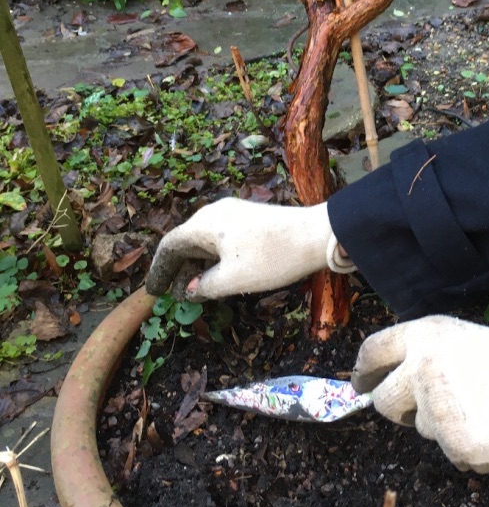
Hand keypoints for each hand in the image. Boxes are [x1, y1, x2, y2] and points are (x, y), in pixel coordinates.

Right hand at [145, 199, 353, 300]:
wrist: (317, 234)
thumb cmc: (272, 258)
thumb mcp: (234, 280)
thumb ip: (206, 286)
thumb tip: (190, 289)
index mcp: (205, 223)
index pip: (170, 246)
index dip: (159, 270)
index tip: (154, 292)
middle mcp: (215, 212)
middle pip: (186, 240)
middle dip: (178, 268)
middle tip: (173, 293)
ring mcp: (235, 212)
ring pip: (206, 240)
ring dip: (197, 264)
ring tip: (195, 288)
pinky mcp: (251, 217)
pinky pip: (222, 238)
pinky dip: (214, 257)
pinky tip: (219, 274)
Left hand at [351, 316, 488, 472]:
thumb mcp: (471, 340)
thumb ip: (436, 355)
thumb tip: (412, 377)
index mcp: (426, 334)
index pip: (373, 351)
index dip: (364, 371)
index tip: (361, 383)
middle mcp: (421, 367)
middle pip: (385, 401)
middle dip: (401, 410)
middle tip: (426, 409)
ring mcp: (433, 408)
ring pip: (423, 429)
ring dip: (445, 428)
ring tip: (484, 412)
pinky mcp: (451, 443)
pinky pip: (452, 454)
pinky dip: (471, 450)